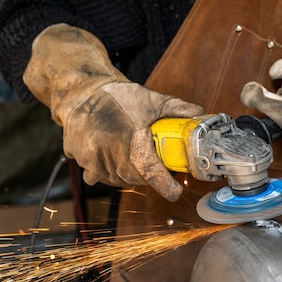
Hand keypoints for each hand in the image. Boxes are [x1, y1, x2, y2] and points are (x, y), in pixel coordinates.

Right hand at [23, 24, 203, 200]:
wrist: (82, 89)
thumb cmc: (120, 96)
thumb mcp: (153, 100)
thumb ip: (179, 110)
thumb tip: (203, 116)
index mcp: (131, 143)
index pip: (152, 174)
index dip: (166, 186)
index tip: (175, 192)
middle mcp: (109, 154)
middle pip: (135, 179)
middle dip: (146, 175)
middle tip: (152, 162)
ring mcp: (91, 158)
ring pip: (115, 179)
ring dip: (125, 174)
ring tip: (129, 155)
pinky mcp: (78, 158)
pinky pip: (95, 175)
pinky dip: (105, 170)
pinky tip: (109, 155)